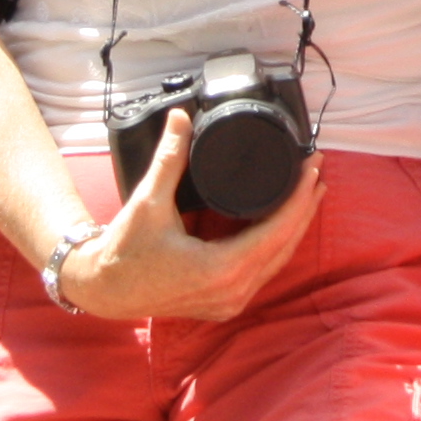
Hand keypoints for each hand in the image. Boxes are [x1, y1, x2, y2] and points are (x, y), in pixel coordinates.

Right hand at [49, 110, 323, 323]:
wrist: (103, 289)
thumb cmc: (124, 250)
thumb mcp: (148, 201)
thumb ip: (170, 158)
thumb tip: (182, 117)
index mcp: (218, 270)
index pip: (276, 231)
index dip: (299, 198)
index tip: (312, 168)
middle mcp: (231, 292)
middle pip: (284, 246)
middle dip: (305, 207)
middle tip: (317, 170)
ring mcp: (229, 302)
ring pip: (277, 261)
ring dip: (295, 226)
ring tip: (310, 191)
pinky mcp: (224, 302)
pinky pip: (262, 271)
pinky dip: (277, 244)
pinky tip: (284, 222)